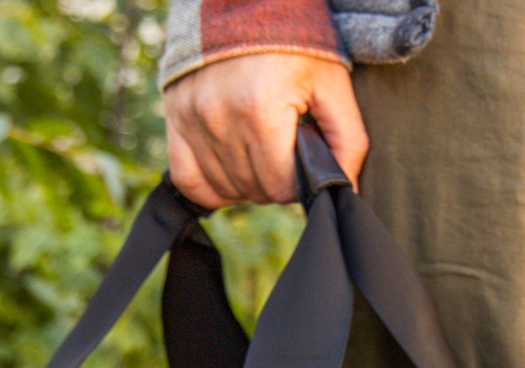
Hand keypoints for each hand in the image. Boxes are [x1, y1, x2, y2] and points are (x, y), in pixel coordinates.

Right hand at [164, 53, 369, 207]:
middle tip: (285, 151)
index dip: (299, 183)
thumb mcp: (333, 84)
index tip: (304, 159)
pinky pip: (187, 179)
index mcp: (260, 110)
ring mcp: (192, 119)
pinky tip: (232, 170)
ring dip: (248, 182)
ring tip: (262, 151)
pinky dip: (212, 185)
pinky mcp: (176, 117)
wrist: (245, 3)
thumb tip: (349, 191)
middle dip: (276, 180)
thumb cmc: (295, 41)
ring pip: (224, 188)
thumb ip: (347, 140)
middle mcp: (219, 117)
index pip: (279, 185)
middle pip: (253, 189)